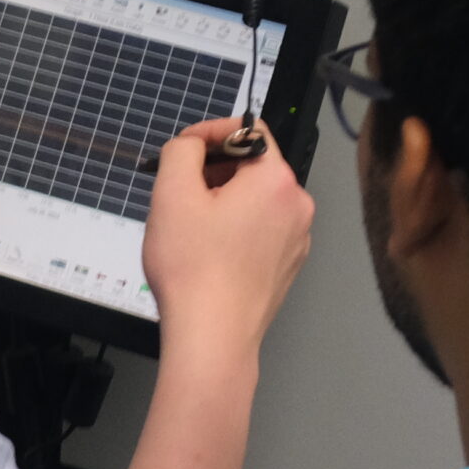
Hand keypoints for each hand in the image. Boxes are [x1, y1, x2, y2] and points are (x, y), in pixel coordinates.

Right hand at [140, 118, 314, 361]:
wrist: (212, 339)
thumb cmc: (194, 271)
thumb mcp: (172, 193)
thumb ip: (182, 150)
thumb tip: (192, 144)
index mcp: (276, 180)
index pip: (249, 129)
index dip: (211, 133)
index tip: (184, 149)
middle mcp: (297, 205)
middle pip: (252, 165)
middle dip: (214, 171)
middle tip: (180, 194)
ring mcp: (296, 238)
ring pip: (255, 200)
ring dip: (223, 202)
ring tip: (192, 229)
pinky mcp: (287, 264)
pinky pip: (261, 229)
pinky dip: (236, 229)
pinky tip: (210, 253)